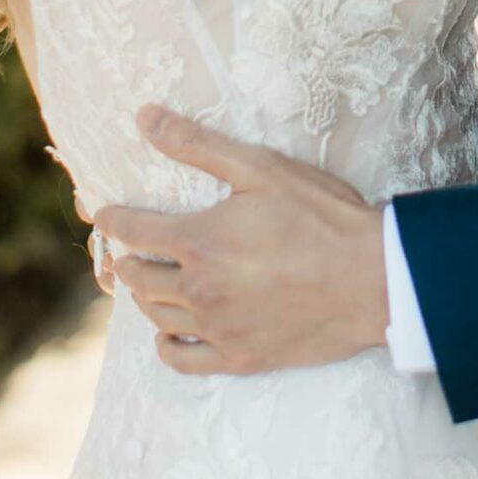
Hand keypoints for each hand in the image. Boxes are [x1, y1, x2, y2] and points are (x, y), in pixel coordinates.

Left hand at [91, 106, 389, 376]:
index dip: (113, 220)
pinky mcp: (240, 358)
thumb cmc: (322, 217)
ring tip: (148, 284)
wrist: (372, 280)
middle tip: (127, 250)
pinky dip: (167, 346)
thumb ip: (198, 145)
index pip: (133, 230)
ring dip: (144, 298)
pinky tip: (170, 334)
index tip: (105, 214)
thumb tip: (145, 118)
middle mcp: (198, 290)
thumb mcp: (260, 168)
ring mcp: (218, 330)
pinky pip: (183, 360)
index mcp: (198, 242)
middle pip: (138, 279)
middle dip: (126, 260)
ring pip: (157, 318)